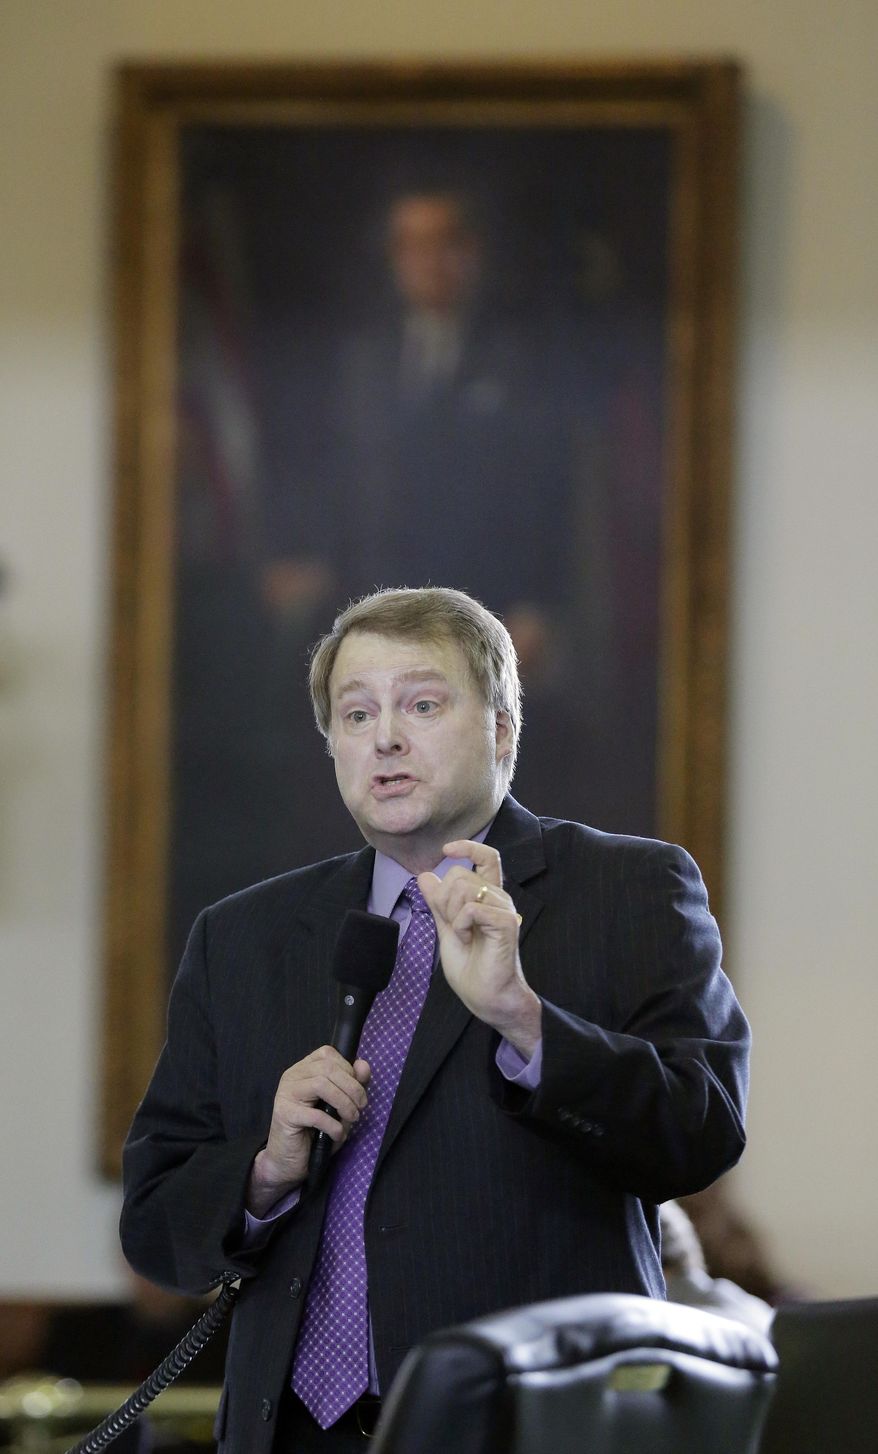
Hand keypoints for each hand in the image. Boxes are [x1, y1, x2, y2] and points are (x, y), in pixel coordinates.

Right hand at [246, 1047, 369, 1215]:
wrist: (287, 1161)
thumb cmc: (315, 1132)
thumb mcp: (340, 1106)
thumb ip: (352, 1085)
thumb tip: (363, 1066)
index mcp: (303, 1069)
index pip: (327, 1054)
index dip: (348, 1069)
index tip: (357, 1090)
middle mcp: (292, 1076)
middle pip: (327, 1068)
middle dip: (352, 1087)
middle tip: (360, 1107)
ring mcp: (285, 1093)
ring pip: (321, 1084)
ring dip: (344, 1103)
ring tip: (352, 1119)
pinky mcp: (285, 1114)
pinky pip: (315, 1114)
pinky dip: (333, 1125)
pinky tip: (338, 1135)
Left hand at [418, 841, 541, 1058]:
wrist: (485, 996)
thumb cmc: (470, 966)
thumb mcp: (446, 928)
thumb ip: (437, 902)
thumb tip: (425, 875)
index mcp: (487, 897)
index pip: (487, 857)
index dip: (467, 846)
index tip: (447, 850)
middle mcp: (499, 899)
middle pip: (460, 875)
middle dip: (443, 900)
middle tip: (452, 926)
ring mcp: (504, 910)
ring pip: (463, 888)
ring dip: (451, 914)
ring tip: (462, 935)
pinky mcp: (506, 923)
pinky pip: (471, 908)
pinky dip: (460, 925)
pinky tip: (468, 940)